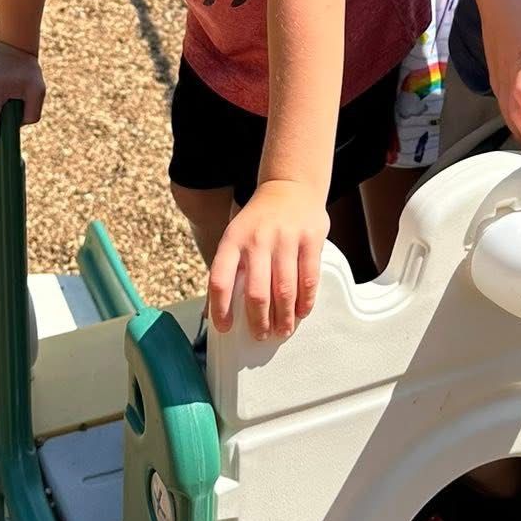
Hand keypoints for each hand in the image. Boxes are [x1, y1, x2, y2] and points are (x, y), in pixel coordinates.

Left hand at [207, 179, 328, 340]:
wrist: (290, 185)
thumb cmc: (257, 221)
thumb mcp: (234, 236)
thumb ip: (226, 271)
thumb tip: (211, 314)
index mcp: (232, 240)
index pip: (220, 280)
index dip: (220, 308)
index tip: (225, 328)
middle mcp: (257, 239)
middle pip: (256, 292)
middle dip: (259, 321)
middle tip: (261, 336)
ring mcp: (286, 238)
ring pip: (284, 290)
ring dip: (284, 317)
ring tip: (282, 330)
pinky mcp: (310, 239)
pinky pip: (308, 278)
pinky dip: (305, 301)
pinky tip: (301, 311)